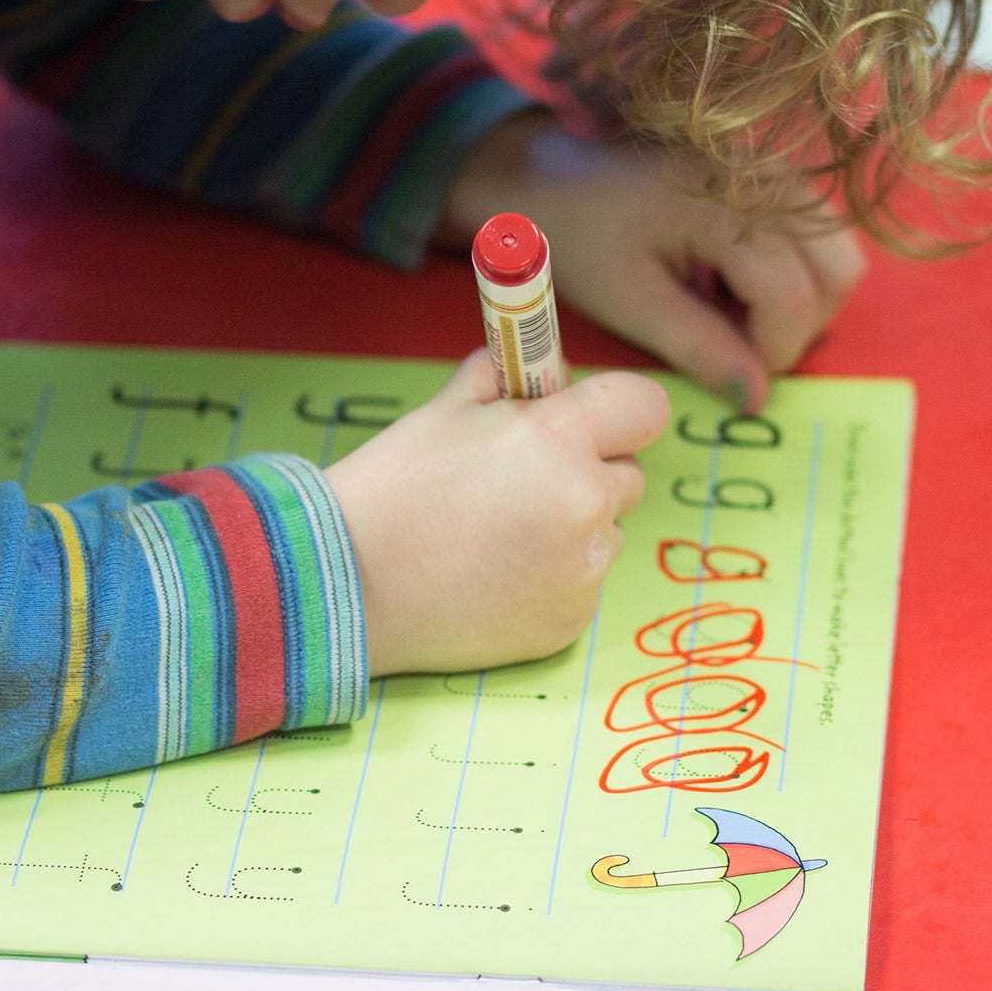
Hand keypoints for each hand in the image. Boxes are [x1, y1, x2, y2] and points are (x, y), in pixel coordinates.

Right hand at [325, 351, 670, 674]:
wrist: (347, 582)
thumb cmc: (390, 489)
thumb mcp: (445, 410)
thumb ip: (506, 380)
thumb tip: (543, 368)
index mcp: (558, 439)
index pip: (644, 406)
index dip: (618, 409)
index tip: (593, 420)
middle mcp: (585, 504)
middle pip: (628, 474)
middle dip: (588, 470)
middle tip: (522, 482)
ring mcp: (583, 570)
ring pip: (605, 532)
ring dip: (572, 527)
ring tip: (498, 537)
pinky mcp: (571, 622)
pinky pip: (581, 583)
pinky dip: (551, 577)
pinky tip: (493, 576)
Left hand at [442, 112, 865, 411]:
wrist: (546, 173)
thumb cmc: (577, 235)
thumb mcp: (630, 302)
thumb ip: (699, 348)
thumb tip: (757, 398)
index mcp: (726, 206)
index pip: (793, 297)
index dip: (772, 351)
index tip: (730, 375)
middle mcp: (769, 177)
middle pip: (838, 273)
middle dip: (798, 328)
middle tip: (735, 349)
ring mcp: (776, 168)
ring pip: (838, 252)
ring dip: (802, 300)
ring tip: (730, 315)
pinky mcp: (773, 172)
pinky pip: (817, 234)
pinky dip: (794, 271)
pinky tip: (731, 283)